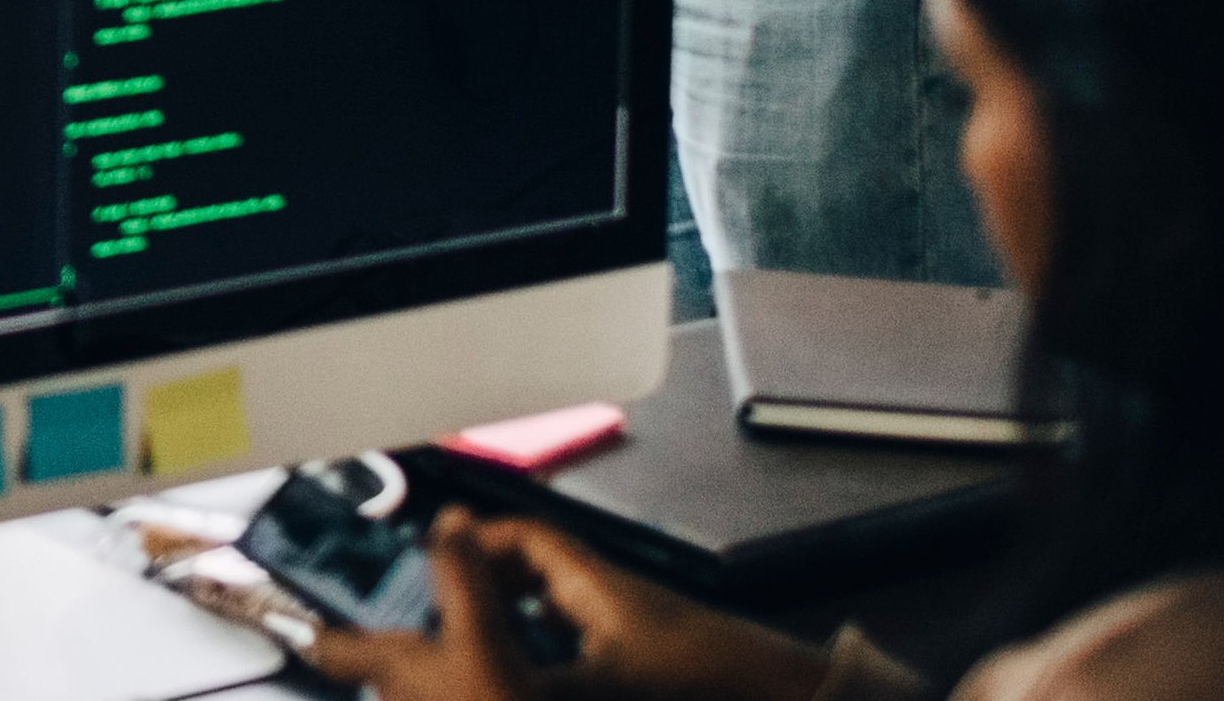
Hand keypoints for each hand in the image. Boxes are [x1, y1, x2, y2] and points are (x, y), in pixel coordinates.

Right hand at [299, 512, 831, 700]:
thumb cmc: (710, 681)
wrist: (787, 698)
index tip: (437, 555)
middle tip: (446, 605)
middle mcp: (612, 597)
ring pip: (558, 608)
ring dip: (518, 619)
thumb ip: (535, 681)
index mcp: (597, 585)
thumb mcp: (603, 686)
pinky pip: (580, 639)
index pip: (523, 537)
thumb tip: (480, 681)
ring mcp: (632, 629)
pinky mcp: (649, 659)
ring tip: (481, 644)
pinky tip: (540, 675)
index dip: (474, 541)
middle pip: (535, 569)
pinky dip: (549, 649)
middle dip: (487, 581)